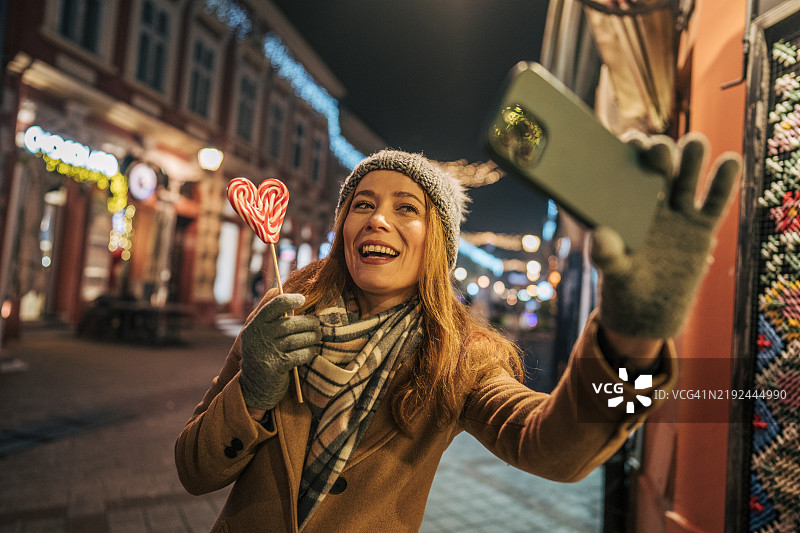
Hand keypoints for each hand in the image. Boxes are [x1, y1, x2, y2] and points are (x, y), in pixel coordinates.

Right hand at [239, 293, 320, 409]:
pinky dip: (309, 352)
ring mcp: (266, 352)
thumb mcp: (257, 332)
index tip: (302, 299)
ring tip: (317, 336)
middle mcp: (258, 337)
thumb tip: (277, 288)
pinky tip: (312, 351)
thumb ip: (267, 312)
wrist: (253, 387)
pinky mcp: (276, 367)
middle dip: (307, 322)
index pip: (274, 306)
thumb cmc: (262, 353)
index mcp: (254, 325)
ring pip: (296, 339)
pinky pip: (299, 355)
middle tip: (317, 324)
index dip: (290, 300)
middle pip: (289, 323)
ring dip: (311, 337)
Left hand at [591, 132, 740, 338]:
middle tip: (657, 150)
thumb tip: (600, 235)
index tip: (628, 144)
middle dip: (660, 152)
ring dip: (693, 156)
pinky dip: (725, 180)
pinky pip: (716, 200)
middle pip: (660, 165)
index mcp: (624, 205)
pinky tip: (729, 162)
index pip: (627, 170)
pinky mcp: (702, 227)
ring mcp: (679, 212)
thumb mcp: (613, 273)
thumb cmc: (622, 287)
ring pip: (690, 175)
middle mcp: (652, 201)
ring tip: (694, 145)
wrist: (648, 313)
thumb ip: (607, 255)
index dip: (629, 153)